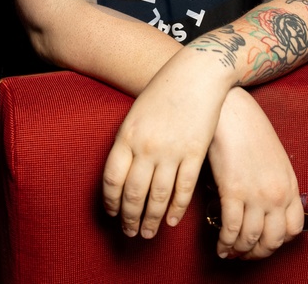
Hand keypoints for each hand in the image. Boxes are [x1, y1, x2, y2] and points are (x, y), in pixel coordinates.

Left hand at [102, 51, 228, 239]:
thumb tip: (122, 173)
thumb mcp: (136, 113)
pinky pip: (183, 189)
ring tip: (147, 233)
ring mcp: (172, 151)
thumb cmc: (164, 89)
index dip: (111, 202)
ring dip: (152, 219)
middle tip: (129, 232)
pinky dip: (177, 209)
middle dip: (130, 217)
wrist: (196, 74)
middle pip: (134, 193)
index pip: (112, 179)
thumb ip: (128, 141)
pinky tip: (172, 220)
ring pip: (158, 197)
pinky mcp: (195, 153)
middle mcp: (147, 146)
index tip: (112, 214)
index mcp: (127, 135)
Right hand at [207, 87, 303, 259]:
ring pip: (251, 239)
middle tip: (246, 253)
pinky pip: (231, 229)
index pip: (294, 228)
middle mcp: (277, 194)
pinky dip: (225, 242)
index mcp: (289, 183)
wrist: (230, 108)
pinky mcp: (233, 191)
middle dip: (259, 252)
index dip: (278, 241)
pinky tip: (220, 244)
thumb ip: (272, 179)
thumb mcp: (271, 154)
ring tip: (230, 251)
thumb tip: (262, 200)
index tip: (265, 242)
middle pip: (273, 239)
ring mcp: (256, 194)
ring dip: (240, 251)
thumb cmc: (247, 125)